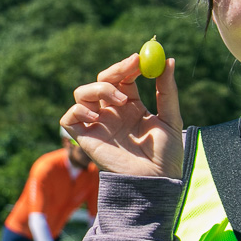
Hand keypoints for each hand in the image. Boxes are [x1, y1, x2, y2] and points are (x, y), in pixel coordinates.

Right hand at [61, 54, 183, 176]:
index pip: (122, 77)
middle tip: (131, 67)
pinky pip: (69, 118)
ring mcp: (97, 125)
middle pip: (102, 80)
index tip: (140, 58)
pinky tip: (98, 118)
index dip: (128, 66)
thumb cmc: (166, 155)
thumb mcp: (171, 119)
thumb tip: (170, 61)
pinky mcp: (85, 139)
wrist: (156, 181)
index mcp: (130, 106)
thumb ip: (167, 91)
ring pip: (82, 93)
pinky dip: (78, 111)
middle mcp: (111, 112)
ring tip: (119, 100)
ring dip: (99, 89)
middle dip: (115, 70)